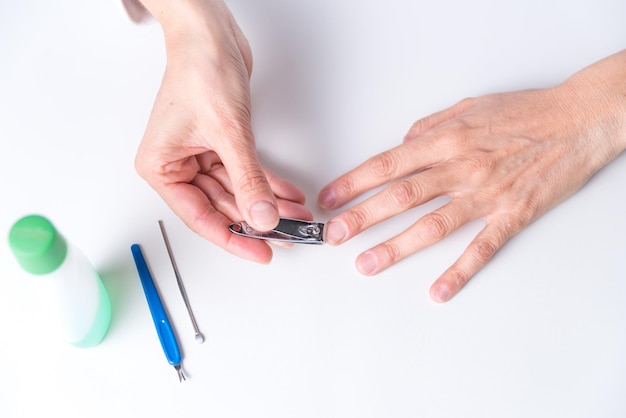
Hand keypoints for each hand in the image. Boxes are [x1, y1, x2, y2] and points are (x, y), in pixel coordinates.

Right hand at [135, 0, 311, 261]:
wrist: (210, 33)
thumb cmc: (200, 70)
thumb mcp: (228, 133)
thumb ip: (247, 179)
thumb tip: (262, 217)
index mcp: (161, 167)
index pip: (200, 217)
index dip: (233, 238)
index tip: (260, 253)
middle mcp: (178, 165)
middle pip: (221, 206)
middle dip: (258, 220)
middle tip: (289, 236)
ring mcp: (199, 156)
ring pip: (237, 192)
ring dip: (268, 203)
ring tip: (297, 216)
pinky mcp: (220, 144)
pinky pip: (245, 173)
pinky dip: (268, 183)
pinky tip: (289, 195)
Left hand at [319, 50, 625, 301]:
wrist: (579, 120)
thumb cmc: (525, 111)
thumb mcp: (470, 106)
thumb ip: (431, 126)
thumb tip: (402, 143)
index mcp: (448, 139)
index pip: (389, 164)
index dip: (354, 182)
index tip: (331, 198)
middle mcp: (462, 167)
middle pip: (401, 196)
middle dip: (361, 217)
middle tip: (333, 235)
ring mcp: (487, 195)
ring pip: (433, 225)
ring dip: (396, 247)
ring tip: (368, 264)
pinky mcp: (513, 215)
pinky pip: (481, 248)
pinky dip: (459, 271)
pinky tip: (438, 290)